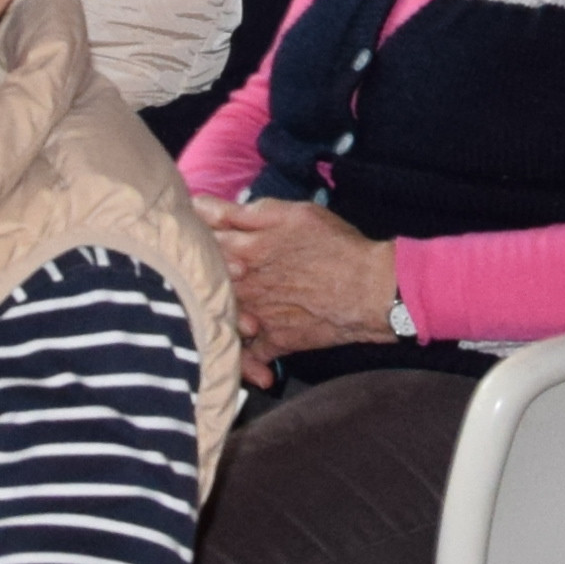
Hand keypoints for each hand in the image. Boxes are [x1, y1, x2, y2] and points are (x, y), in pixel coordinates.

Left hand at [210, 196, 400, 362]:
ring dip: (216, 314)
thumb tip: (198, 206)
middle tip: (201, 273)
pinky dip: (244, 357)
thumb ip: (243, 212)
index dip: (194, 240)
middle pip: (203, 285)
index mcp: (242, 252)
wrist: (370, 291)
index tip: (194, 238)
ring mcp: (256, 317)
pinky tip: (249, 348)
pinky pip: (248, 355)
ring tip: (219, 308)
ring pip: (220, 320)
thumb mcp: (291, 215)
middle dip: (199, 279)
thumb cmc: (335, 246)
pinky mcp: (275, 341)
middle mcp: (242, 287)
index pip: (200, 245)